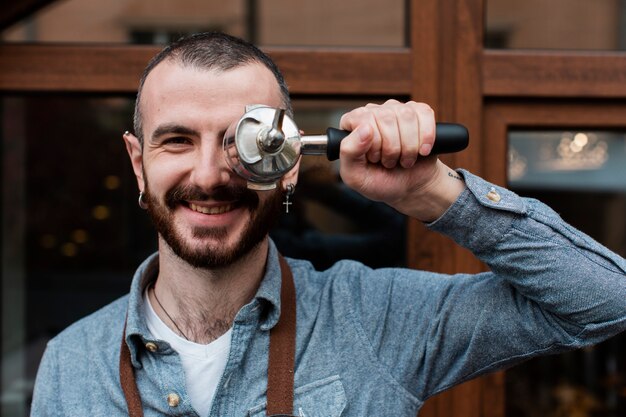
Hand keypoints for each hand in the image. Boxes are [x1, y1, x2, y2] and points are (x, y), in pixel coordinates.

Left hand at [338, 100, 464, 221]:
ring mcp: (397, 110)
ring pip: (407, 116)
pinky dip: (426, 138)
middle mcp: (373, 112)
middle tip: (389, 162)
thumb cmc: (380, 182)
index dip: (373, 144)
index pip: (363, 119)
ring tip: (403, 159)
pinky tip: (421, 151)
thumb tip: (364, 127)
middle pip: (386, 117)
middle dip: (392, 148)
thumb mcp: (355, 176)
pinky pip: (425, 114)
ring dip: (409, 146)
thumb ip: (349, 152)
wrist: (410, 189)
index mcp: (352, 124)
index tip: (375, 159)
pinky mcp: (419, 113)